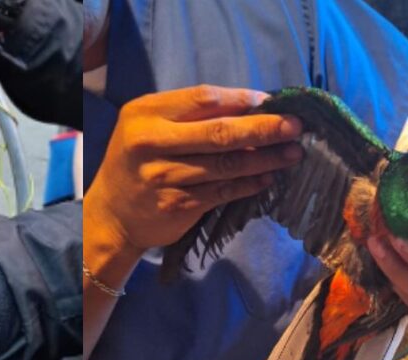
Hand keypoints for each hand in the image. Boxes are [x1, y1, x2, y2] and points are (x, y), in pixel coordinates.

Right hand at [84, 85, 302, 256]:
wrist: (112, 213)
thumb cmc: (139, 161)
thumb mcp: (151, 127)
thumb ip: (190, 116)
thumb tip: (253, 107)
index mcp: (146, 114)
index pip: (203, 98)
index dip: (242, 99)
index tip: (272, 102)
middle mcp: (152, 143)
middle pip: (219, 132)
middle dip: (263, 129)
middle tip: (295, 127)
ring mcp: (165, 177)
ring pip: (226, 165)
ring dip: (265, 159)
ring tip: (293, 153)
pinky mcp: (177, 205)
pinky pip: (223, 191)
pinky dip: (250, 184)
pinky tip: (268, 178)